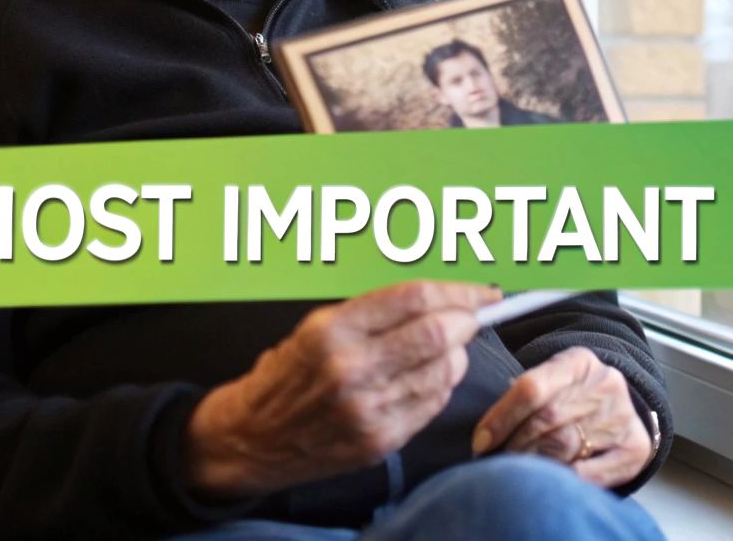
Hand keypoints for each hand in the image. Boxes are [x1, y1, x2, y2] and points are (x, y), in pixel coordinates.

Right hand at [182, 280, 499, 499]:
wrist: (252, 437)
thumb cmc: (287, 375)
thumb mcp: (317, 326)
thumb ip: (377, 313)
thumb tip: (442, 299)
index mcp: (332, 330)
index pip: (415, 298)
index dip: (458, 291)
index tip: (480, 292)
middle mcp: (350, 369)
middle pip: (438, 333)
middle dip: (467, 321)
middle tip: (471, 317)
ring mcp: (367, 409)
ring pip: (444, 370)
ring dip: (457, 355)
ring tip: (445, 349)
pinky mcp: (379, 440)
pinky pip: (433, 403)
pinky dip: (442, 385)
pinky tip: (428, 378)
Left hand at [472, 346, 652, 487]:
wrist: (619, 408)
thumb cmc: (571, 398)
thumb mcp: (550, 381)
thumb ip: (523, 396)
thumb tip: (485, 433)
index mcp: (579, 361)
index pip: (533, 387)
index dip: (502, 418)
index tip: (481, 442)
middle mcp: (606, 384)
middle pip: (548, 420)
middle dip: (514, 445)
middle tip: (496, 463)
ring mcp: (623, 417)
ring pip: (565, 447)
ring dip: (534, 464)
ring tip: (517, 474)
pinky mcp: (635, 447)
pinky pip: (590, 472)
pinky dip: (564, 480)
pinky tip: (548, 483)